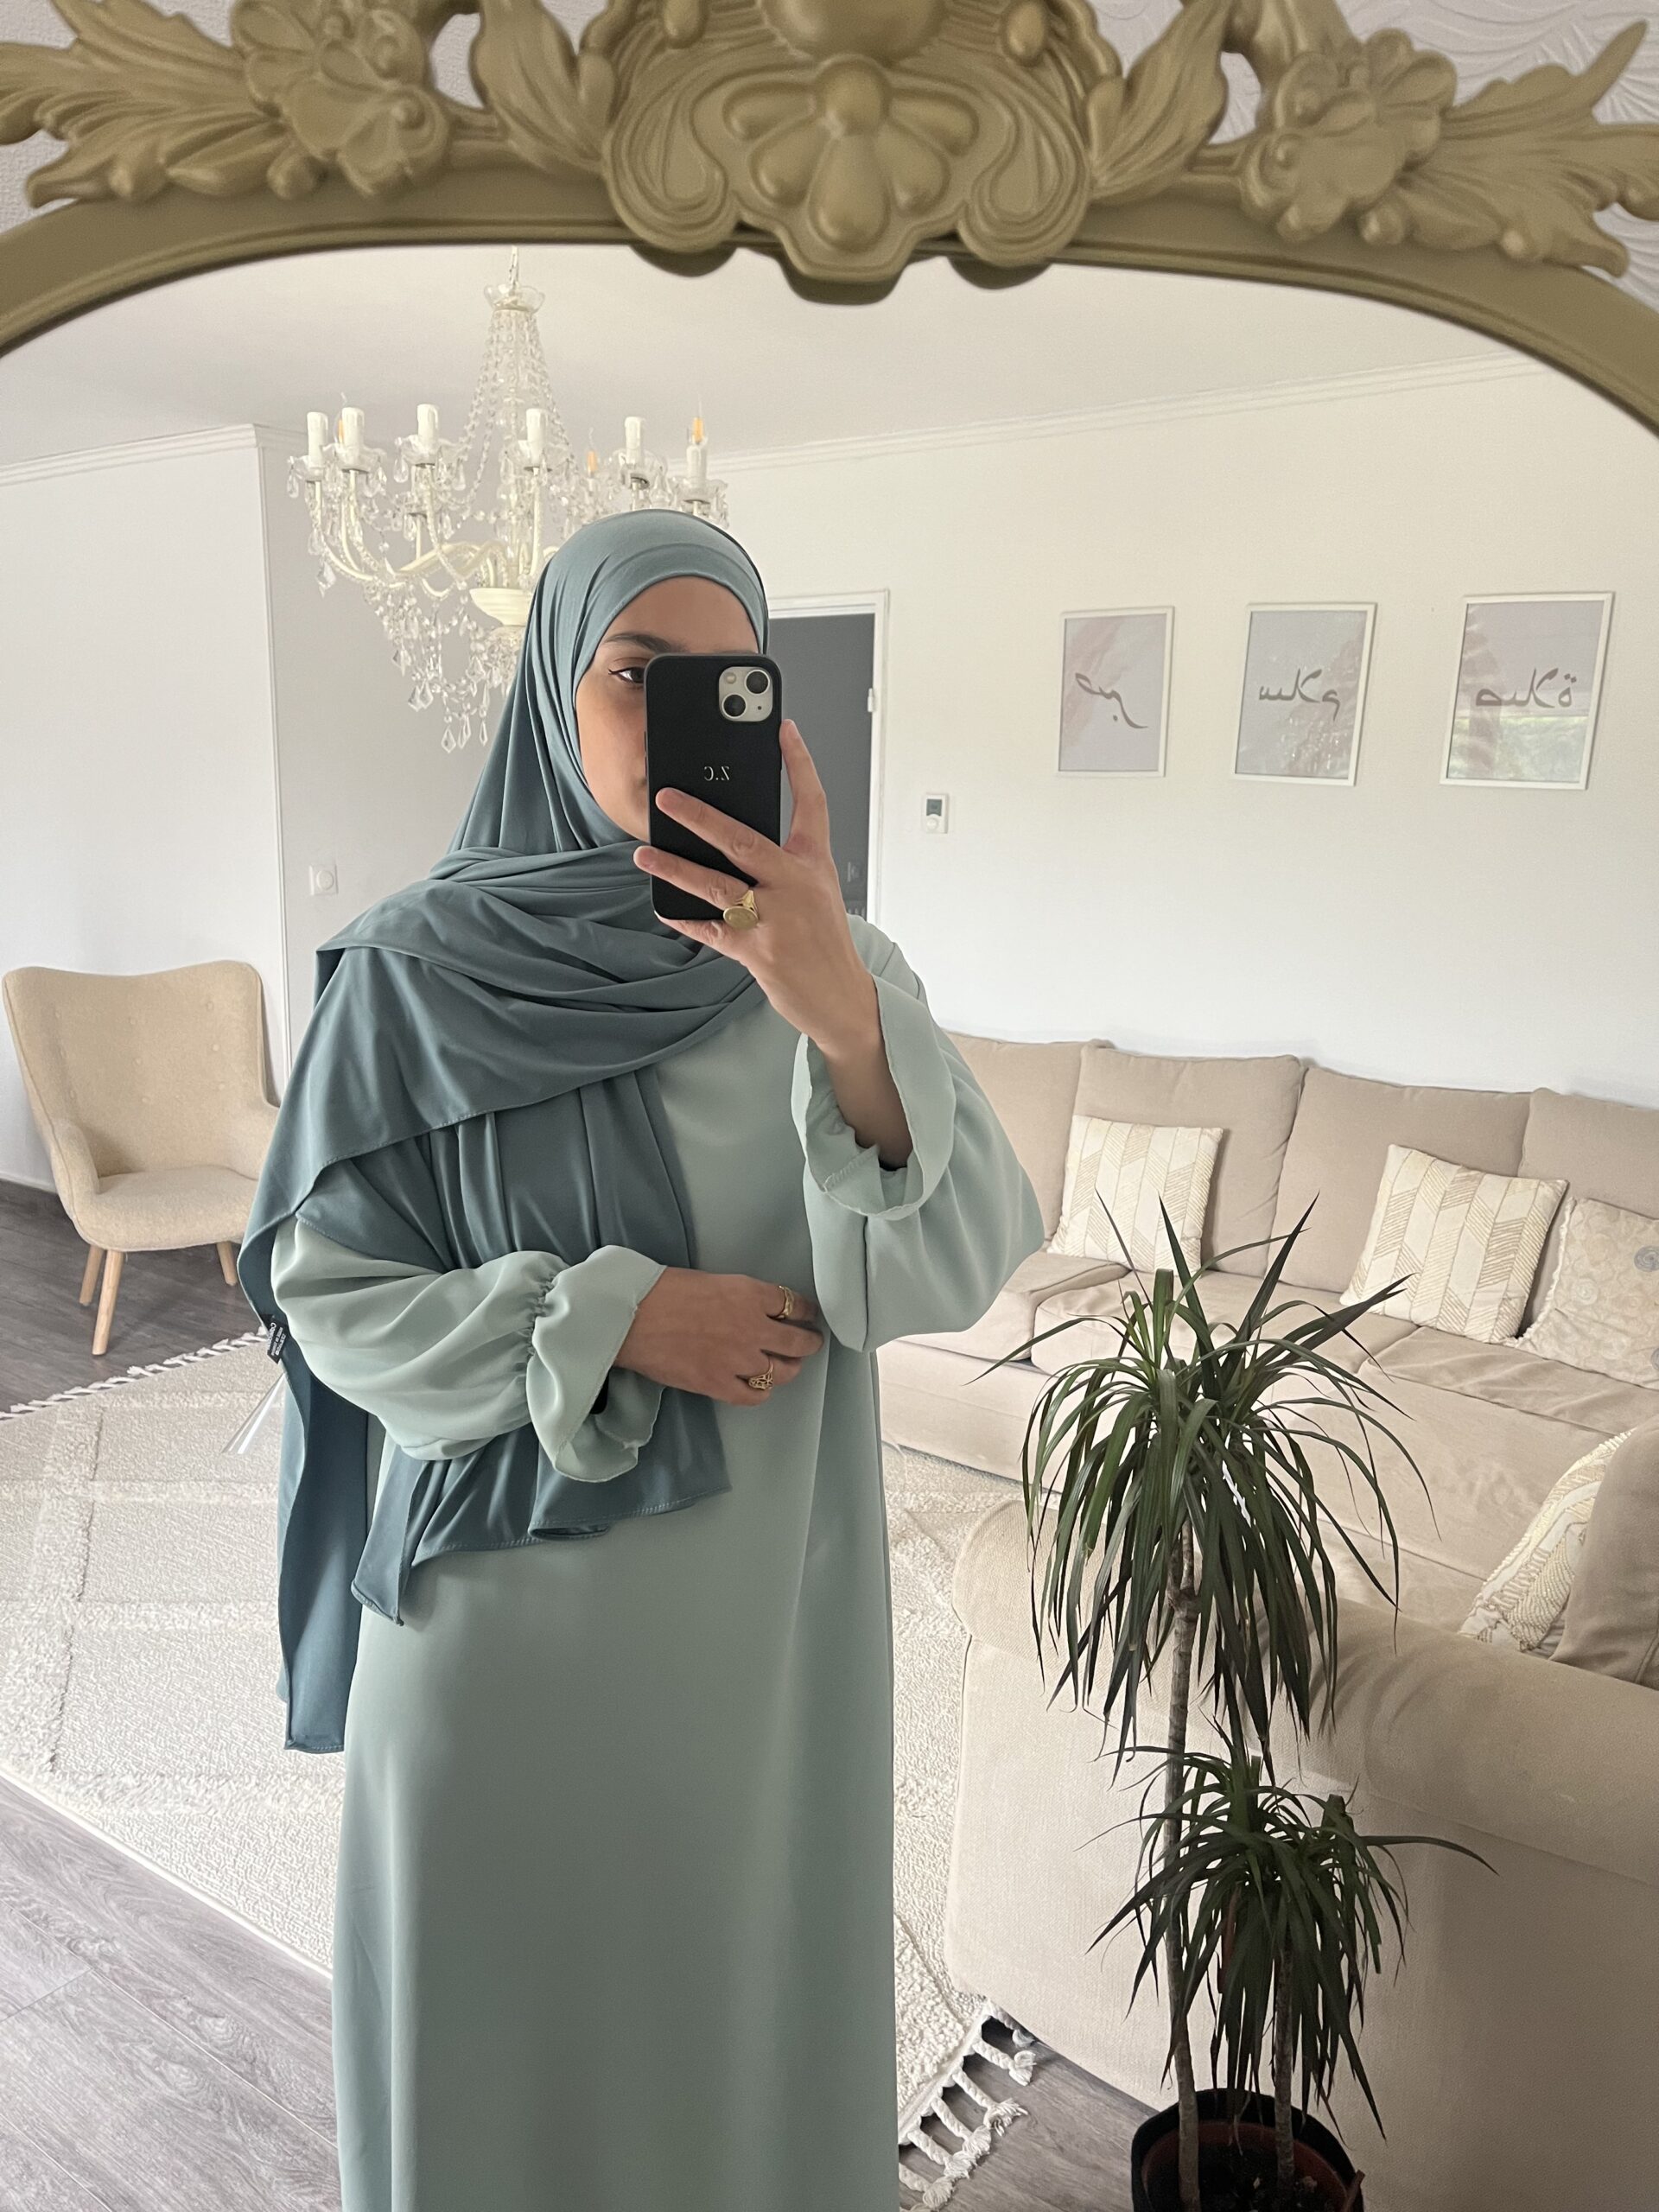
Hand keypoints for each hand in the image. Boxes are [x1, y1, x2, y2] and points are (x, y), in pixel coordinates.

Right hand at [616, 1266, 825, 1406]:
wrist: (631, 1317)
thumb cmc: (662, 1291)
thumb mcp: (712, 1280)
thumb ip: (739, 1297)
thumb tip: (750, 1311)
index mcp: (751, 1294)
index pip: (794, 1304)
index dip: (806, 1312)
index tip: (808, 1315)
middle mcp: (753, 1327)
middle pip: (799, 1340)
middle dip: (809, 1342)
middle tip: (810, 1343)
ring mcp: (739, 1359)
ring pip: (784, 1371)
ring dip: (791, 1368)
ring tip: (790, 1367)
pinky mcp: (720, 1384)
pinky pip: (755, 1396)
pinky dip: (762, 1392)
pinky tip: (760, 1387)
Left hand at [633, 718, 877, 1055]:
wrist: (842, 998)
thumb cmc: (825, 943)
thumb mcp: (817, 892)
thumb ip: (783, 865)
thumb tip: (730, 841)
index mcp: (814, 865)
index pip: (812, 803)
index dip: (799, 763)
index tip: (785, 730)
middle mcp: (796, 886)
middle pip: (742, 840)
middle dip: (700, 816)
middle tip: (666, 797)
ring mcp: (776, 919)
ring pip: (716, 885)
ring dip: (675, 869)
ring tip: (645, 855)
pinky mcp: (758, 952)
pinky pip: (710, 929)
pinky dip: (685, 918)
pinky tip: (664, 907)